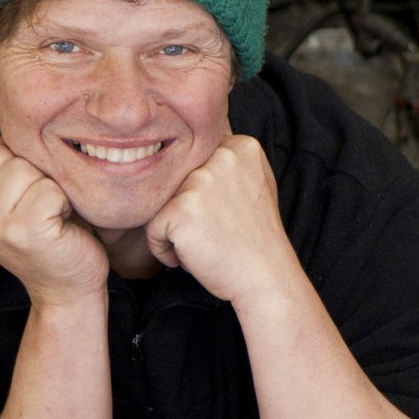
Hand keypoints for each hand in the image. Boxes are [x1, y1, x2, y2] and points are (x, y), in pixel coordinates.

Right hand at [0, 135, 106, 307]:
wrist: (68, 287)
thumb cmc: (51, 233)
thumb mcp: (14, 196)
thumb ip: (0, 161)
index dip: (11, 157)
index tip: (26, 188)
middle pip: (2, 153)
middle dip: (34, 171)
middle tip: (44, 203)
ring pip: (26, 168)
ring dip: (51, 186)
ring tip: (53, 213)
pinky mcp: (22, 232)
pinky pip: (48, 188)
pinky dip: (64, 200)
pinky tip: (63, 222)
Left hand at [144, 135, 301, 305]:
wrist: (265, 277)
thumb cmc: (255, 238)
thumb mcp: (255, 185)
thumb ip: (229, 161)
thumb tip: (193, 142)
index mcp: (242, 146)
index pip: (195, 159)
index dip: (203, 193)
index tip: (226, 214)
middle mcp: (221, 155)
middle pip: (176, 180)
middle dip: (187, 209)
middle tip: (216, 230)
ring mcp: (200, 180)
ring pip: (161, 202)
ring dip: (175, 228)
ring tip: (206, 242)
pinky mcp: (181, 208)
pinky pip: (152, 228)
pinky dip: (166, 249)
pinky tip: (193, 255)